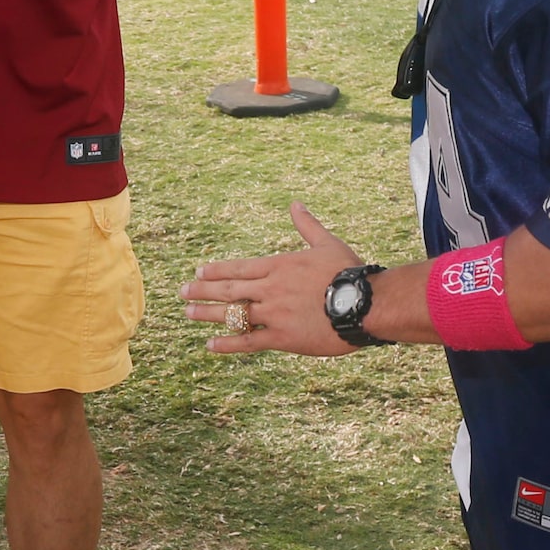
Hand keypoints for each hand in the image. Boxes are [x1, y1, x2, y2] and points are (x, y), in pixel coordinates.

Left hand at [181, 204, 363, 355]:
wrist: (367, 303)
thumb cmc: (350, 271)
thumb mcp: (327, 243)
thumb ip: (307, 226)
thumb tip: (295, 204)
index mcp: (279, 266)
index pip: (239, 267)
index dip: (216, 270)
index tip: (198, 271)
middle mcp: (271, 288)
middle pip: (229, 289)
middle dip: (202, 290)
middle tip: (181, 291)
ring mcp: (274, 314)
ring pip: (233, 314)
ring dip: (207, 314)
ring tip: (187, 314)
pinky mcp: (283, 338)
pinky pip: (248, 341)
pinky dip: (227, 344)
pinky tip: (209, 345)